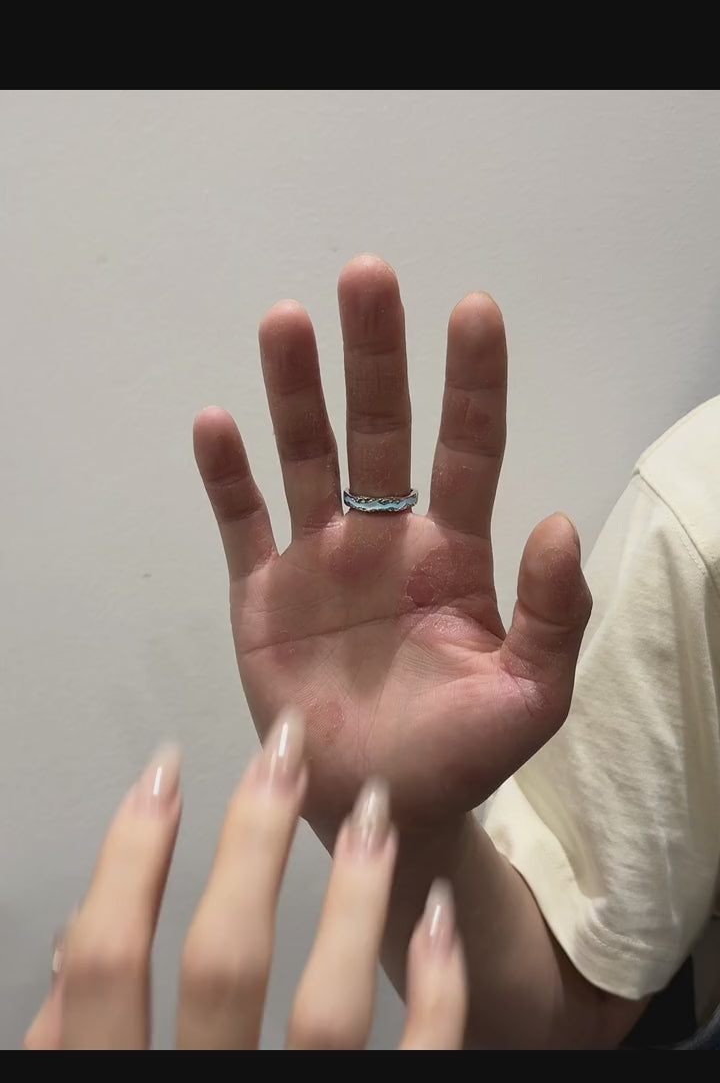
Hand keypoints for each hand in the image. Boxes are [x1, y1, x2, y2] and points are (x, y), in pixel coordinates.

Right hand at [24, 714, 465, 1049]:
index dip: (132, 856)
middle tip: (284, 747)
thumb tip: (66, 948)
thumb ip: (66, 1054)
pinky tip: (435, 913)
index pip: (107, 964)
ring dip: (353, 898)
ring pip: (329, 1013)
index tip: (164, 770)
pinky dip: (435, 995)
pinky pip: (421, 1075)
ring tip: (373, 806)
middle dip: (250, 843)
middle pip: (223, 965)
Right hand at [194, 256, 590, 823]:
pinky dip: (226, 476)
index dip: (473, 382)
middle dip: (374, 355)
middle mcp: (385, 537)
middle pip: (379, 429)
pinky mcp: (264, 593)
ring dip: (295, 390)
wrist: (380, 807)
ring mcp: (320, 559)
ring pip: (306, 456)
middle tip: (366, 275)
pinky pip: (243, 522)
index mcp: (453, 552)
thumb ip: (553, 615)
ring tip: (286, 320)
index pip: (468, 449)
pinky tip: (216, 424)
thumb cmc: (462, 754)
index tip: (474, 310)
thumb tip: (559, 521)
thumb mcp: (531, 696)